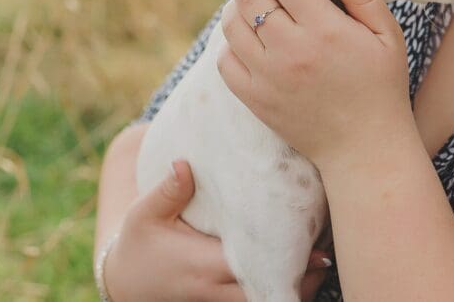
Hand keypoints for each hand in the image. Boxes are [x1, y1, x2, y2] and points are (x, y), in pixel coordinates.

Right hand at [104, 159, 333, 300]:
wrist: (125, 281)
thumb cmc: (140, 241)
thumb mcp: (144, 214)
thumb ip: (168, 190)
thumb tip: (185, 164)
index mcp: (204, 264)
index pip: (254, 266)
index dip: (288, 258)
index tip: (316, 242)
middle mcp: (216, 288)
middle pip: (270, 292)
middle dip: (304, 277)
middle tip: (327, 247)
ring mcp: (220, 300)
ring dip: (297, 287)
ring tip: (321, 257)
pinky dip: (282, 290)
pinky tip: (301, 268)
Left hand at [217, 0, 413, 167]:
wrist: (364, 148)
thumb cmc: (381, 86)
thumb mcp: (387, 36)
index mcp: (324, 30)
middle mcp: (290, 51)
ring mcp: (267, 77)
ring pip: (230, 25)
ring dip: (236, 3)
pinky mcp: (255, 99)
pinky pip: (225, 60)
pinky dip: (230, 42)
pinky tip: (248, 36)